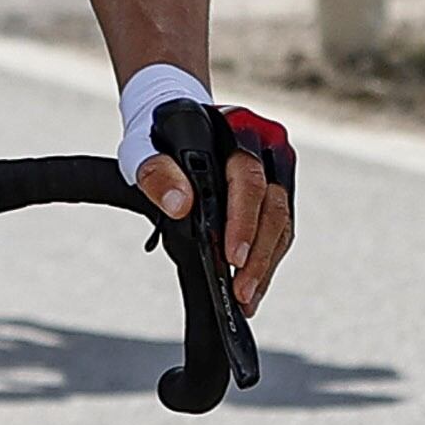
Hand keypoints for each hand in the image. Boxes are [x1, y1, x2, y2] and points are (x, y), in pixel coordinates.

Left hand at [129, 98, 300, 311]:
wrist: (174, 126)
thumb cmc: (159, 138)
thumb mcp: (142, 151)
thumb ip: (156, 173)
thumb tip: (179, 204)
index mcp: (236, 129)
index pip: (248, 179)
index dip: (243, 221)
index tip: (231, 258)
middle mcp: (266, 145)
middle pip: (274, 206)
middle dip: (258, 255)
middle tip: (241, 291)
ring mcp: (277, 169)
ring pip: (281, 222)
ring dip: (265, 264)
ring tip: (246, 298)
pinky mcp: (277, 190)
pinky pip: (279, 229)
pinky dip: (266, 259)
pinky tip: (252, 284)